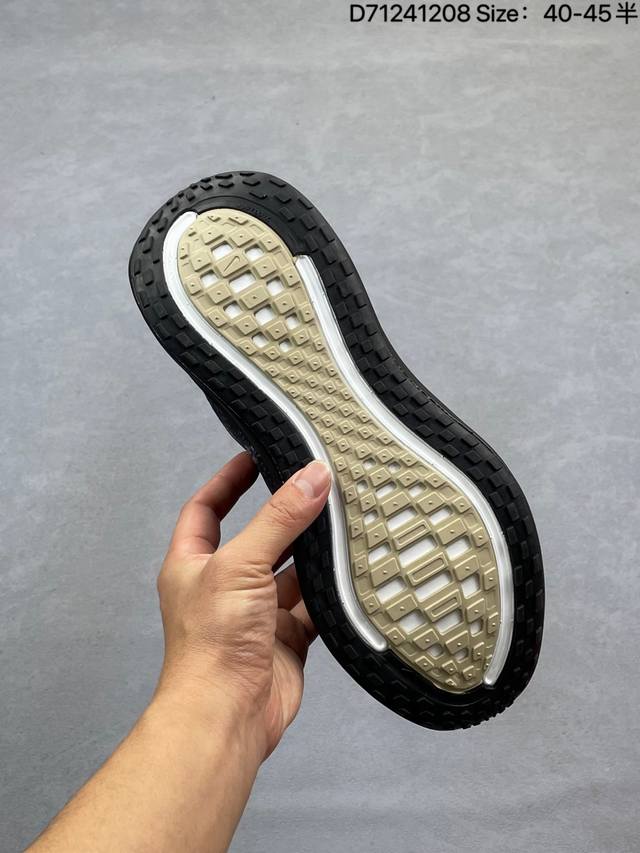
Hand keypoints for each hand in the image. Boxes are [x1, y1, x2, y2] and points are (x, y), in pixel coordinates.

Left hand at [154, 452, 331, 758]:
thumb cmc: (211, 644)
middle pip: (257, 537)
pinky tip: (351, 572)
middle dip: (284, 515)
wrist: (227, 715)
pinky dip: (332, 591)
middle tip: (315, 485)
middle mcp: (223, 585)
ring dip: (313, 552)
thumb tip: (311, 477)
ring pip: (290, 571)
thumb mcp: (240, 565)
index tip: (254, 455)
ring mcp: (256, 612)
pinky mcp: (286, 637)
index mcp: (194, 564)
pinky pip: (313, 605)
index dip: (227, 480)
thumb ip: (279, 519)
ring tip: (343, 521)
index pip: (206, 508)